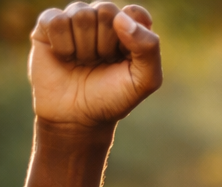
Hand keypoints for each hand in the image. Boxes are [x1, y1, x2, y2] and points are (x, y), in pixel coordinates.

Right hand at [31, 3, 161, 131]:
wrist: (77, 116)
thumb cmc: (113, 97)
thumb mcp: (144, 81)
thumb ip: (149, 48)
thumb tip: (121, 18)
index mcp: (130, 30)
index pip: (135, 12)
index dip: (131, 33)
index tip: (126, 55)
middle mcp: (103, 21)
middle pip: (106, 10)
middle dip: (106, 43)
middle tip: (102, 62)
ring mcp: (75, 20)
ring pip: (81, 13)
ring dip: (84, 46)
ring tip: (84, 62)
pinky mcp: (48, 25)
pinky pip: (56, 20)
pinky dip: (62, 44)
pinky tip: (65, 57)